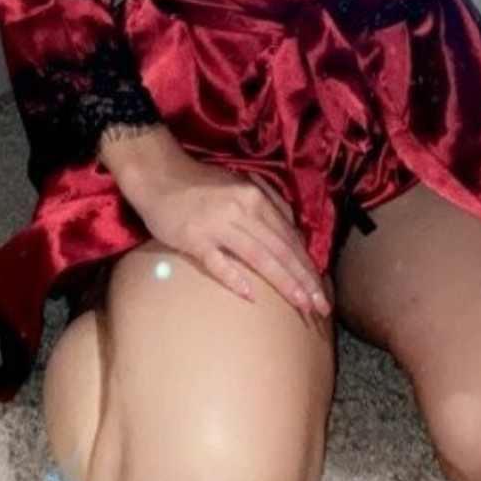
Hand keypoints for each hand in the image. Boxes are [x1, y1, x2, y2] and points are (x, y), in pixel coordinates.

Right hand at [99, 123, 332, 319]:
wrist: (159, 174)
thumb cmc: (201, 184)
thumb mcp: (241, 186)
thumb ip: (267, 207)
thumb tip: (293, 234)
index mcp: (256, 198)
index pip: (289, 238)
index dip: (307, 266)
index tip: (321, 291)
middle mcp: (243, 209)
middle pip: (280, 250)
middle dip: (303, 280)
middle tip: (320, 306)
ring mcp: (218, 224)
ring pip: (259, 257)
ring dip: (283, 282)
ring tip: (301, 305)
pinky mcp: (194, 238)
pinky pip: (218, 262)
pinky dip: (235, 278)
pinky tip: (251, 296)